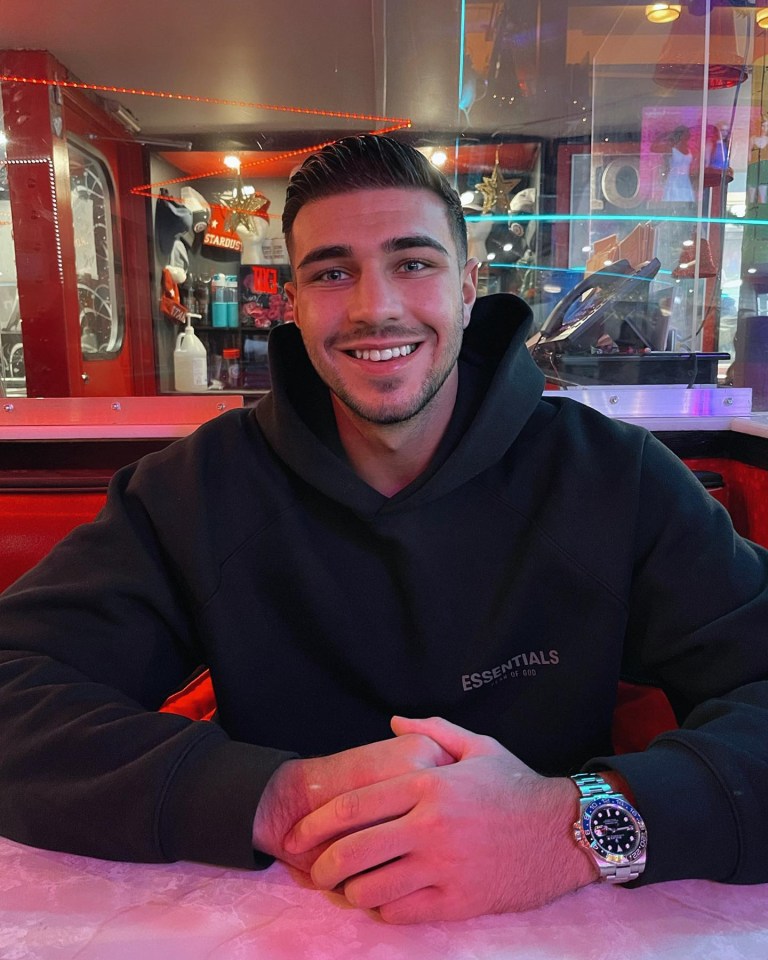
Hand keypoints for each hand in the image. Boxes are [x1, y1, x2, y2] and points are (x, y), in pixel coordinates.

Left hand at [285, 716, 596, 922]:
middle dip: (322, 865)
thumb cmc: (517, 787)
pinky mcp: (459, 900)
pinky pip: (402, 912)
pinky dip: (383, 908)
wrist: (565, 832)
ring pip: (372, 887)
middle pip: (353, 851)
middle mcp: (430, 825)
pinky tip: (383, 899)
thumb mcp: (478, 747)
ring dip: (351, 890)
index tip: (299, 833)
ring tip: (347, 886)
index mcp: (428, 785)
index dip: (317, 822)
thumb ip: (432, 731)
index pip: (354, 805)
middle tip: (314, 869)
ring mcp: (444, 866)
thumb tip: (394, 722)